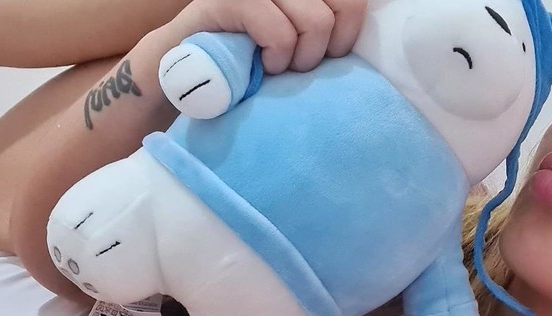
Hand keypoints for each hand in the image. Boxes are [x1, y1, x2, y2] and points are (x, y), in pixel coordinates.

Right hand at [159, 0, 367, 73]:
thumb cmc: (249, 59)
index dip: (349, 29)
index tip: (328, 54)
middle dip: (328, 46)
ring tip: (277, 67)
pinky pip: (280, 33)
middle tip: (301, 64)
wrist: (185, 72)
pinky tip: (260, 66)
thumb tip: (366, 31)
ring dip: (299, 58)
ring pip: (316, 21)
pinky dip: (276, 58)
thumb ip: (325, 24)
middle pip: (345, 4)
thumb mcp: (296, 37)